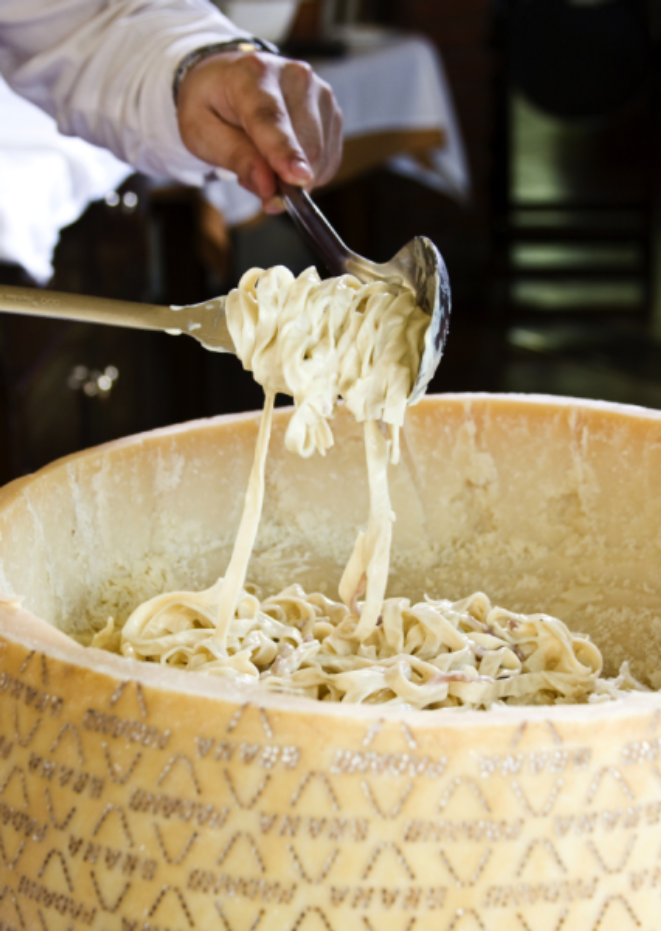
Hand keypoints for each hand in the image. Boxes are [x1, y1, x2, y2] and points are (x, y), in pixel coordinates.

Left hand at [177, 50, 342, 211]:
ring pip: (320, 157)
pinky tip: (284, 158)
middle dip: (286, 181)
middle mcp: (295, 76)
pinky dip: (307, 173)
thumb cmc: (212, 105)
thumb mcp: (203, 133)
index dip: (285, 151)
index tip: (298, 178)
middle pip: (306, 145)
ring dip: (294, 178)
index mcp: (253, 73)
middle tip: (256, 182)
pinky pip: (327, 162)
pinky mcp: (333, 112)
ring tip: (265, 160)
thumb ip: (235, 157)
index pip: (272, 118)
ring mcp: (320, 93)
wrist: (228, 78)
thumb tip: (269, 186)